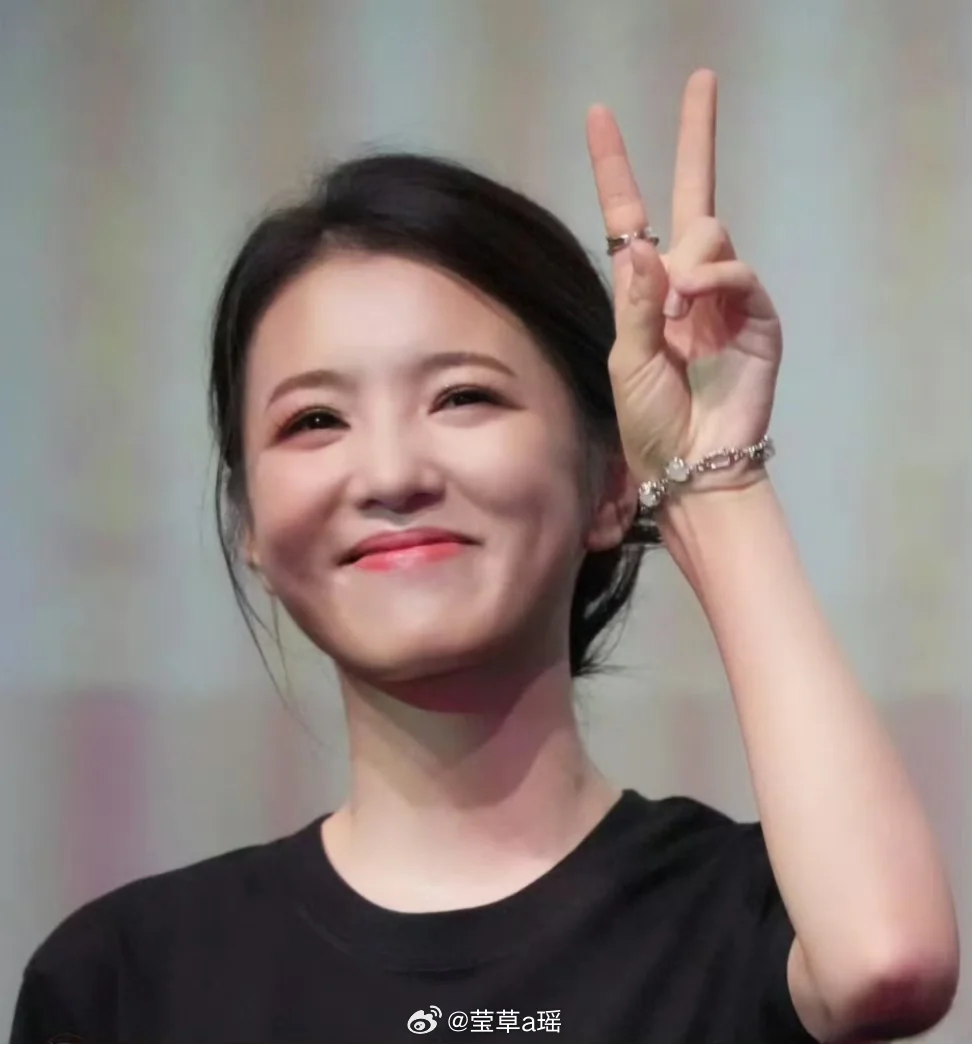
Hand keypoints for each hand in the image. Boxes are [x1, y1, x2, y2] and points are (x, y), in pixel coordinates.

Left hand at [586, 69, 782, 484]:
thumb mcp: (625, 361)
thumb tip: (645, 243)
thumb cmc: (650, 422)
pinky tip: (694, 298)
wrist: (690, 465)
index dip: (616, 166)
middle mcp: (685, 284)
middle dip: (697, 136)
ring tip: (676, 303)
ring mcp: (723, 297)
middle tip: (703, 79)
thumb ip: (635, 303)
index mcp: (644, 291)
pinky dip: (715, 277)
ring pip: (712, 232)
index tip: (599, 115)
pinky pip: (739, 271)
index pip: (631, 216)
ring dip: (691, 255)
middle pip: (695, 196)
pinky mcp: (757, 316)